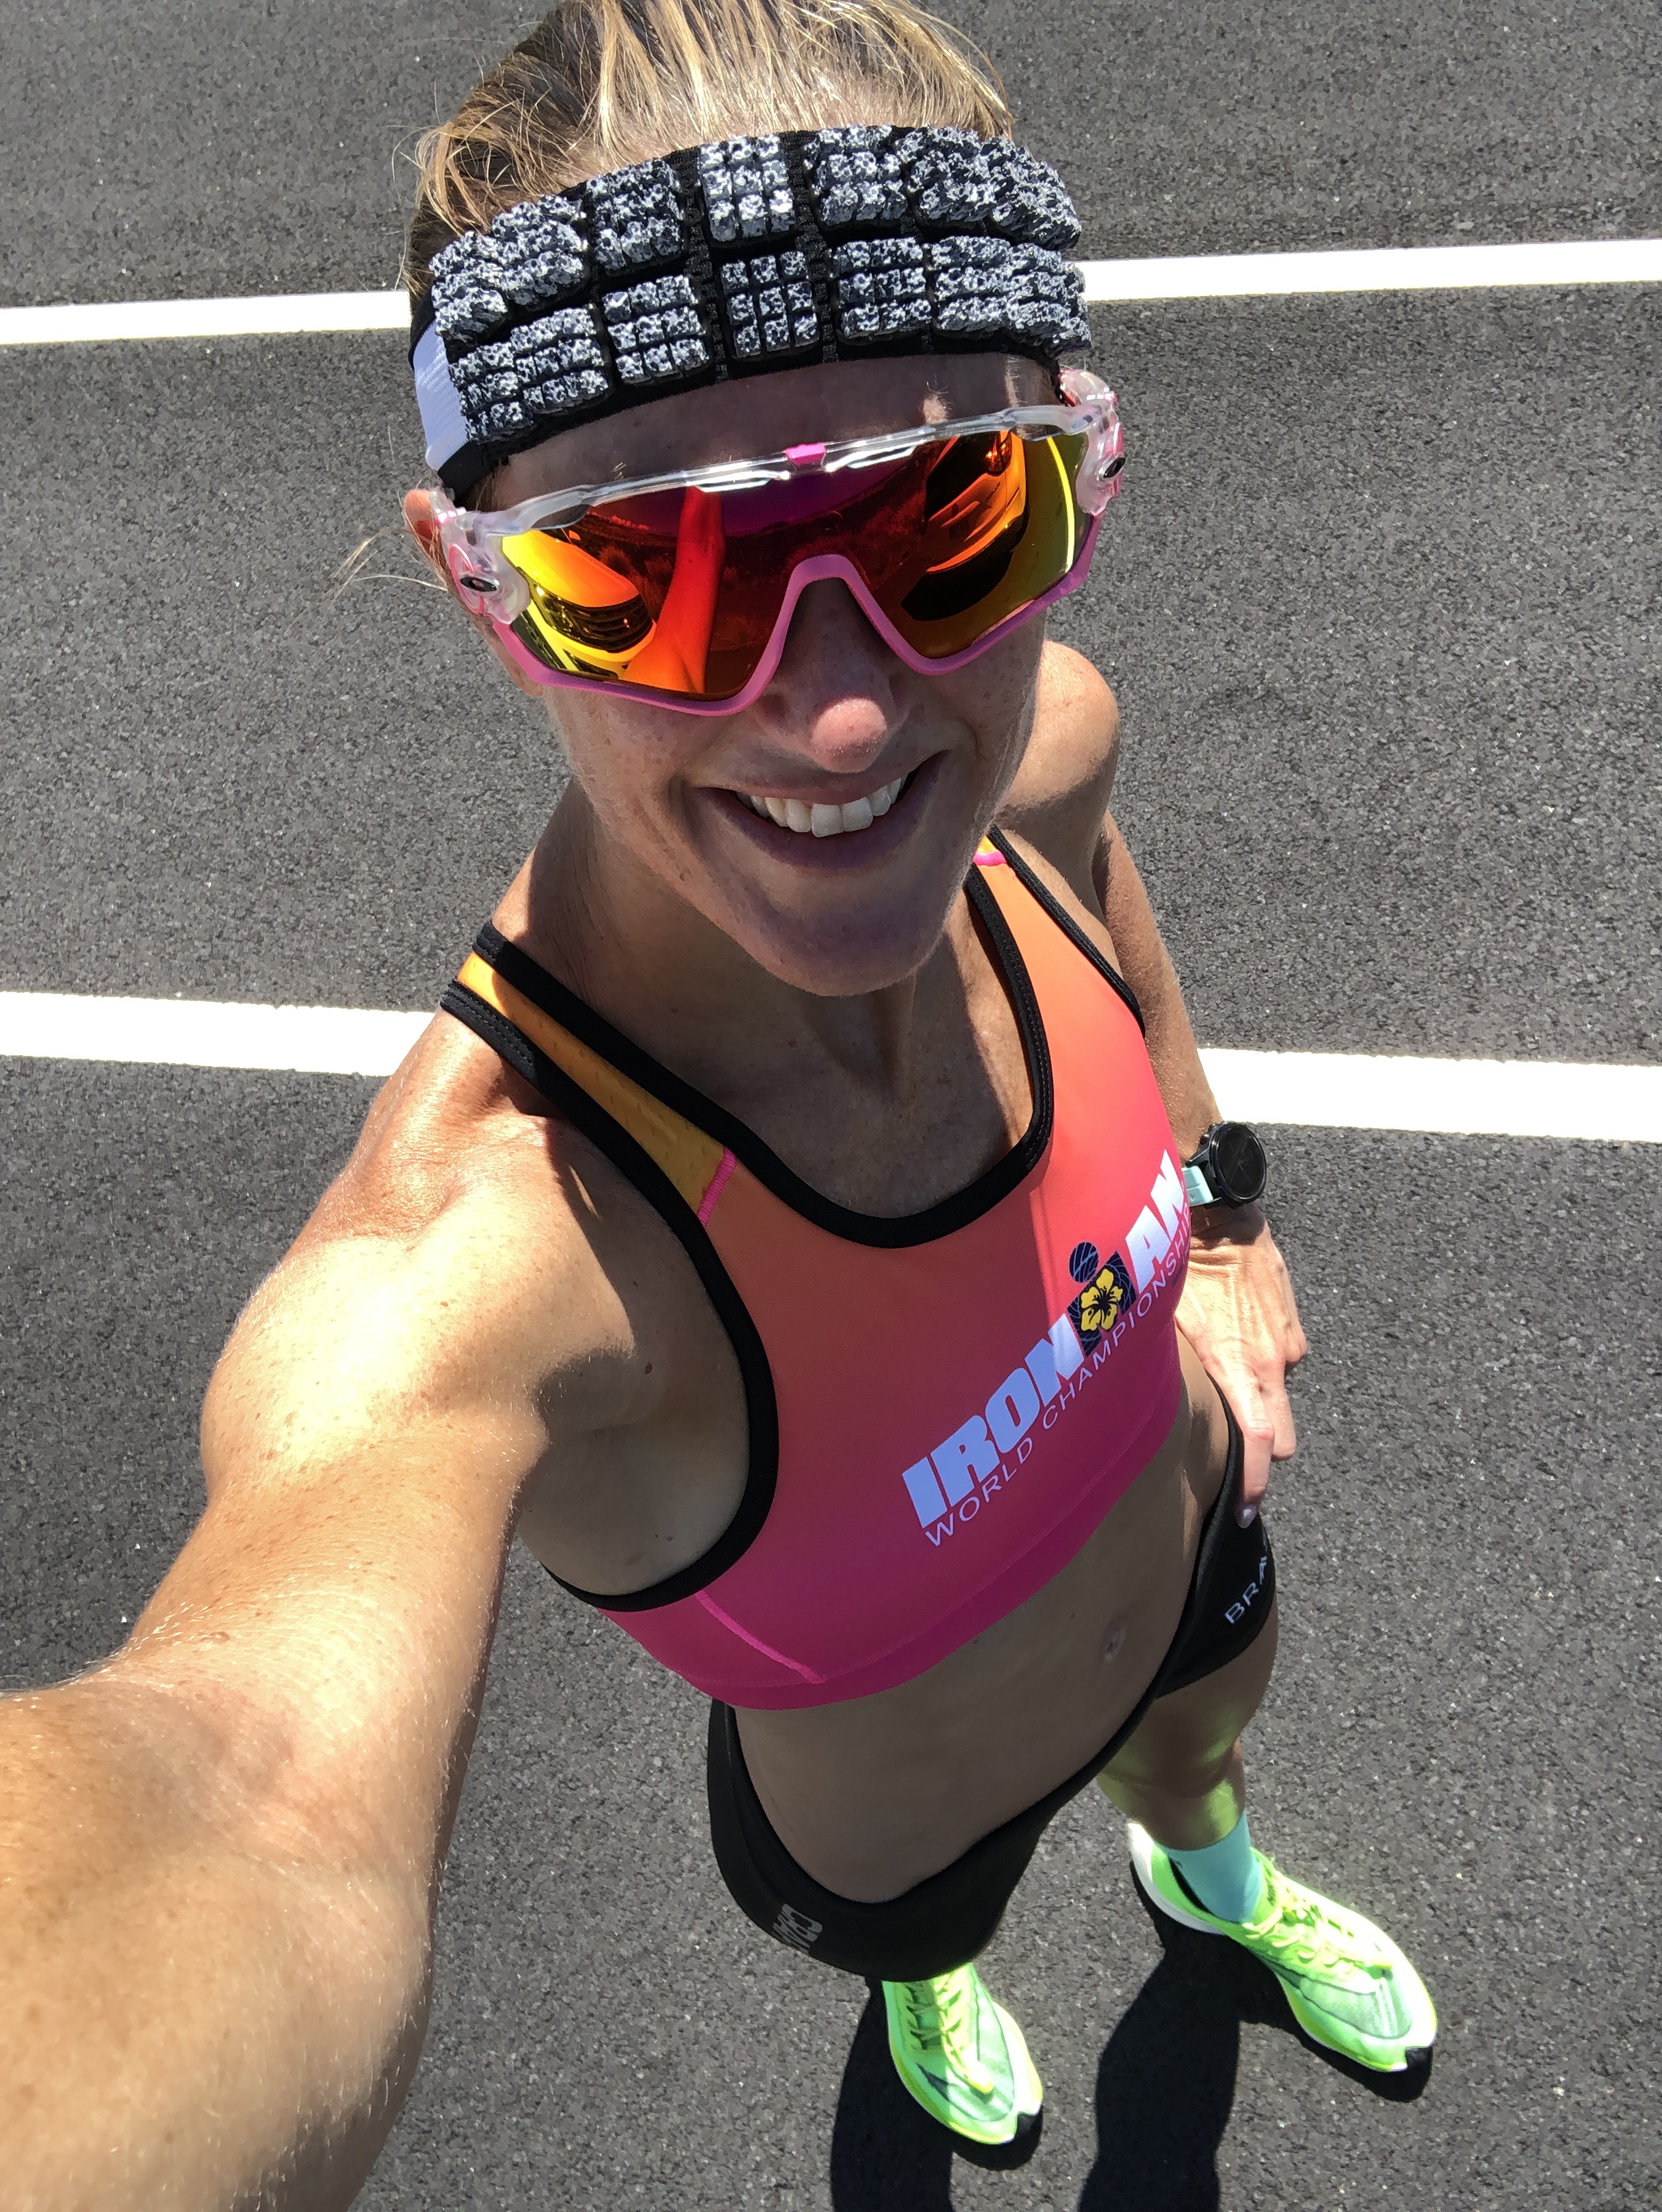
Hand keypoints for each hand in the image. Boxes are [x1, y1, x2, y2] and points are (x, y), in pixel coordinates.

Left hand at [1177, 1204, 1307, 1523]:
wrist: (1221, 1211)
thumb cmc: (1182, 1264)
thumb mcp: (1163, 1322)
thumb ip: (1165, 1368)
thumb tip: (1134, 1402)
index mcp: (1239, 1366)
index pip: (1258, 1443)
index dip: (1252, 1483)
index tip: (1244, 1511)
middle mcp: (1271, 1361)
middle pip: (1280, 1436)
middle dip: (1259, 1454)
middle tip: (1232, 1462)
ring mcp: (1286, 1342)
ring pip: (1275, 1393)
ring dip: (1256, 1398)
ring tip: (1221, 1382)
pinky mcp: (1292, 1321)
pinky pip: (1278, 1358)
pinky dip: (1260, 1362)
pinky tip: (1232, 1341)